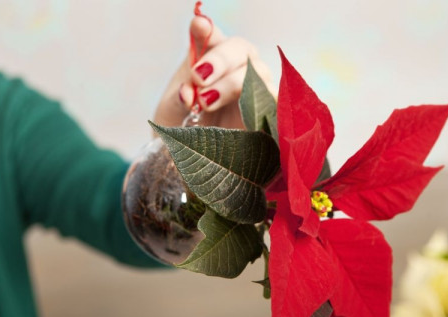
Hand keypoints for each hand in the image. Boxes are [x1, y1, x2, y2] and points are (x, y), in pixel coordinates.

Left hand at [154, 16, 273, 128]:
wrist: (195, 159)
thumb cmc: (182, 128)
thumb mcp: (172, 112)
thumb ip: (178, 99)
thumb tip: (189, 93)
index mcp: (209, 57)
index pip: (211, 34)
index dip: (206, 29)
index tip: (198, 27)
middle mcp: (237, 66)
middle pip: (240, 48)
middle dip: (219, 60)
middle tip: (198, 78)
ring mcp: (257, 86)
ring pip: (258, 73)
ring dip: (232, 84)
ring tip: (206, 102)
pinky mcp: (270, 111)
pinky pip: (276, 101)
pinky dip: (263, 102)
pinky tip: (244, 111)